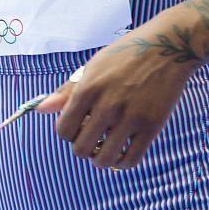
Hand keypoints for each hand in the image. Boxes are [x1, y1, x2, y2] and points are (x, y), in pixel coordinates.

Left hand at [31, 34, 196, 168]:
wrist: (168, 46)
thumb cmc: (126, 54)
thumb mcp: (92, 66)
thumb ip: (66, 90)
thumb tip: (40, 109)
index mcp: (88, 89)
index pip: (63, 130)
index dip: (68, 133)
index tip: (78, 127)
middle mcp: (107, 105)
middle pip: (81, 149)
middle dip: (83, 148)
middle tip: (92, 138)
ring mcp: (130, 118)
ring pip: (104, 159)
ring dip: (101, 159)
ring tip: (105, 148)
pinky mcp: (152, 126)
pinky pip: (131, 160)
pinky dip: (122, 163)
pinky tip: (122, 153)